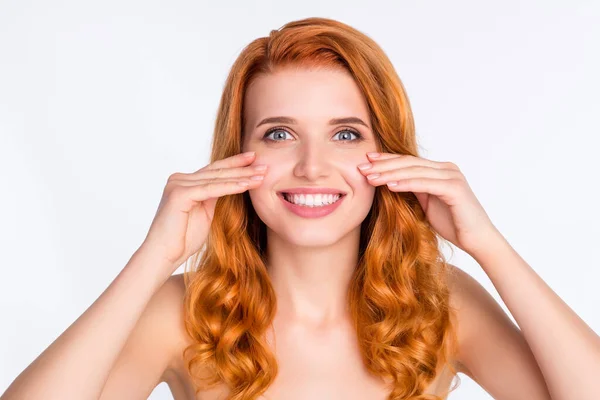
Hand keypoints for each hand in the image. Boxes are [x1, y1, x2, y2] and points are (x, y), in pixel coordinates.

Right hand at [138, 152, 267, 271]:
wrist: (163, 256)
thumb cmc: (183, 240)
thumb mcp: (205, 213)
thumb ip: (214, 197)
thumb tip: (233, 185)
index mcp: (185, 182)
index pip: (215, 170)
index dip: (236, 164)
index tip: (255, 159)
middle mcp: (179, 179)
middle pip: (217, 171)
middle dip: (243, 168)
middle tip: (264, 164)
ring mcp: (177, 184)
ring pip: (216, 179)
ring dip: (241, 177)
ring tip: (261, 175)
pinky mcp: (179, 193)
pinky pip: (211, 189)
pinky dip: (230, 187)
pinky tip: (246, 185)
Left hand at [358, 152, 500, 255]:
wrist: (477, 240)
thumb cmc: (453, 224)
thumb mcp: (427, 203)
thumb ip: (413, 190)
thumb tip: (390, 181)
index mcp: (440, 170)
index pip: (408, 161)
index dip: (386, 160)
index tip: (366, 160)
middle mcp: (447, 168)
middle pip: (408, 163)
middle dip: (383, 165)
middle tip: (361, 167)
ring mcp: (452, 176)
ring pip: (414, 171)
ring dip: (389, 173)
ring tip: (369, 177)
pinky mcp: (454, 188)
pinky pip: (424, 183)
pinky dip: (406, 183)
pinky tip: (389, 185)